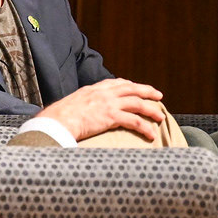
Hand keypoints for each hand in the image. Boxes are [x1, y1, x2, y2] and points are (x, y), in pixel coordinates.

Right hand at [37, 77, 165, 140]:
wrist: (57, 120)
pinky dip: (145, 127)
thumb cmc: (60, 116)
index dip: (130, 85)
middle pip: (132, 89)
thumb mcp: (72, 103)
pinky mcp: (111, 116)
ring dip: (151, 110)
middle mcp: (104, 93)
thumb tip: (81, 112)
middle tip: (158, 96)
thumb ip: (82, 104)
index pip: (117, 82)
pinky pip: (134, 121)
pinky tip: (151, 134)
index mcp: (95, 89)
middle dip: (147, 91)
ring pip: (137, 103)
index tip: (136, 88)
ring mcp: (109, 103)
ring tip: (160, 117)